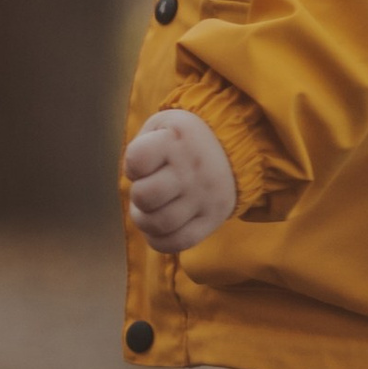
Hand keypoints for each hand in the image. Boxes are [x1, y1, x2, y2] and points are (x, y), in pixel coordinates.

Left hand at [124, 107, 237, 254]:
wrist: (234, 151)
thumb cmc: (183, 141)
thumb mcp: (162, 126)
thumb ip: (139, 148)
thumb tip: (133, 182)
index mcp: (178, 140)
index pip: (137, 159)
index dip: (133, 166)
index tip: (145, 163)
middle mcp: (193, 168)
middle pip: (144, 197)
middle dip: (138, 196)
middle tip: (147, 190)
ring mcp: (205, 196)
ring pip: (158, 224)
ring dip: (144, 221)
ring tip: (150, 210)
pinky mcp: (213, 219)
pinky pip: (177, 242)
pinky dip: (158, 240)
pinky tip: (158, 228)